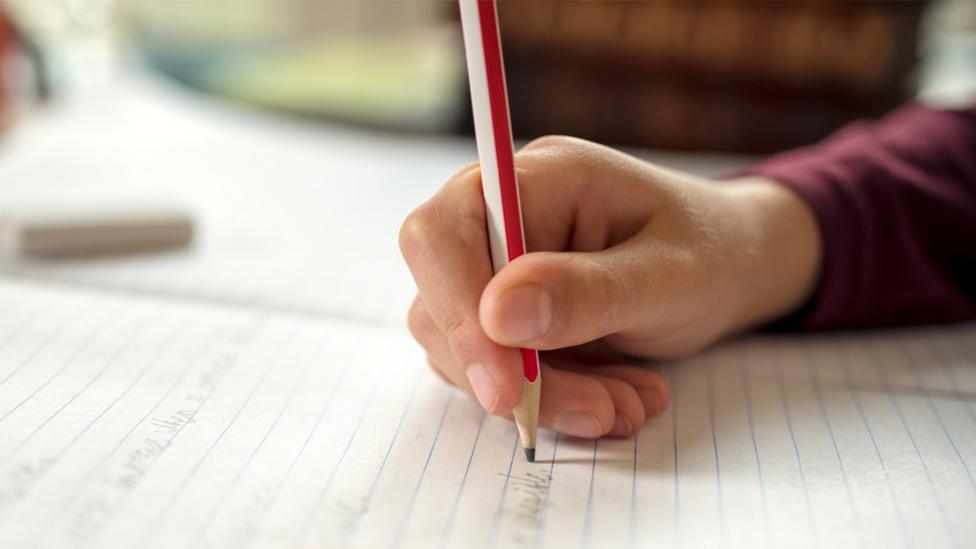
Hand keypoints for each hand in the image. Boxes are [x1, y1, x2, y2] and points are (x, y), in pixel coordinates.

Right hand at [399, 136, 819, 437]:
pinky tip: (615, 396)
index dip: (457, 311)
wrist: (733, 266)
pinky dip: (553, 401)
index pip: (442, 235)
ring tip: (628, 403)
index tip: (508, 389)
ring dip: (545, 397)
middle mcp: (500, 219)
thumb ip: (589, 290)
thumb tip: (498, 315)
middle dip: (515, 375)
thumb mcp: (670, 274)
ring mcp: (499, 268)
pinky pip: (498, 371)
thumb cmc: (711, 251)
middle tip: (600, 412)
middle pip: (444, 304)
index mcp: (536, 179)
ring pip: (468, 351)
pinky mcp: (506, 315)